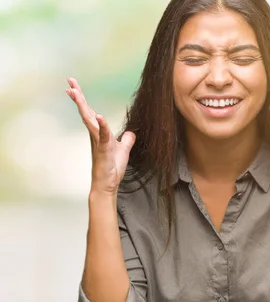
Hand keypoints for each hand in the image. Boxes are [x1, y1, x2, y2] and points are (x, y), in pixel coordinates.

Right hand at [65, 77, 135, 195]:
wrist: (108, 184)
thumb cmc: (112, 168)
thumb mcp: (123, 150)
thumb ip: (126, 140)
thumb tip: (130, 133)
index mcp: (99, 133)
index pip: (90, 112)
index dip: (83, 99)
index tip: (74, 86)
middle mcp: (95, 135)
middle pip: (85, 112)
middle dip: (78, 96)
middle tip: (70, 82)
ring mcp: (98, 142)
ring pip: (89, 120)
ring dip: (83, 106)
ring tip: (75, 92)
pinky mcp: (103, 150)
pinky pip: (103, 135)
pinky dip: (102, 125)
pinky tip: (100, 116)